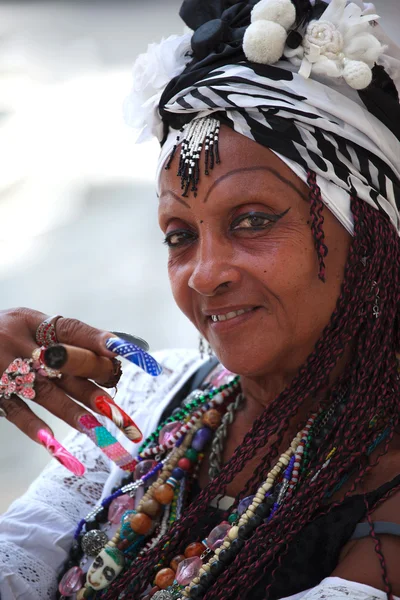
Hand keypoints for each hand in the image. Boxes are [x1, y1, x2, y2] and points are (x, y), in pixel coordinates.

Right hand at [0, 308, 147, 473]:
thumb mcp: (21, 326)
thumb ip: (58, 340)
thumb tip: (109, 357)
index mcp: (31, 321)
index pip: (75, 330)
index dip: (103, 342)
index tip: (132, 356)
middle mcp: (18, 339)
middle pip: (68, 365)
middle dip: (100, 390)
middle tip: (126, 419)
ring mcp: (2, 365)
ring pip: (48, 392)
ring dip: (78, 416)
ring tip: (105, 437)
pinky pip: (14, 410)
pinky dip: (35, 428)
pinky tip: (57, 447)